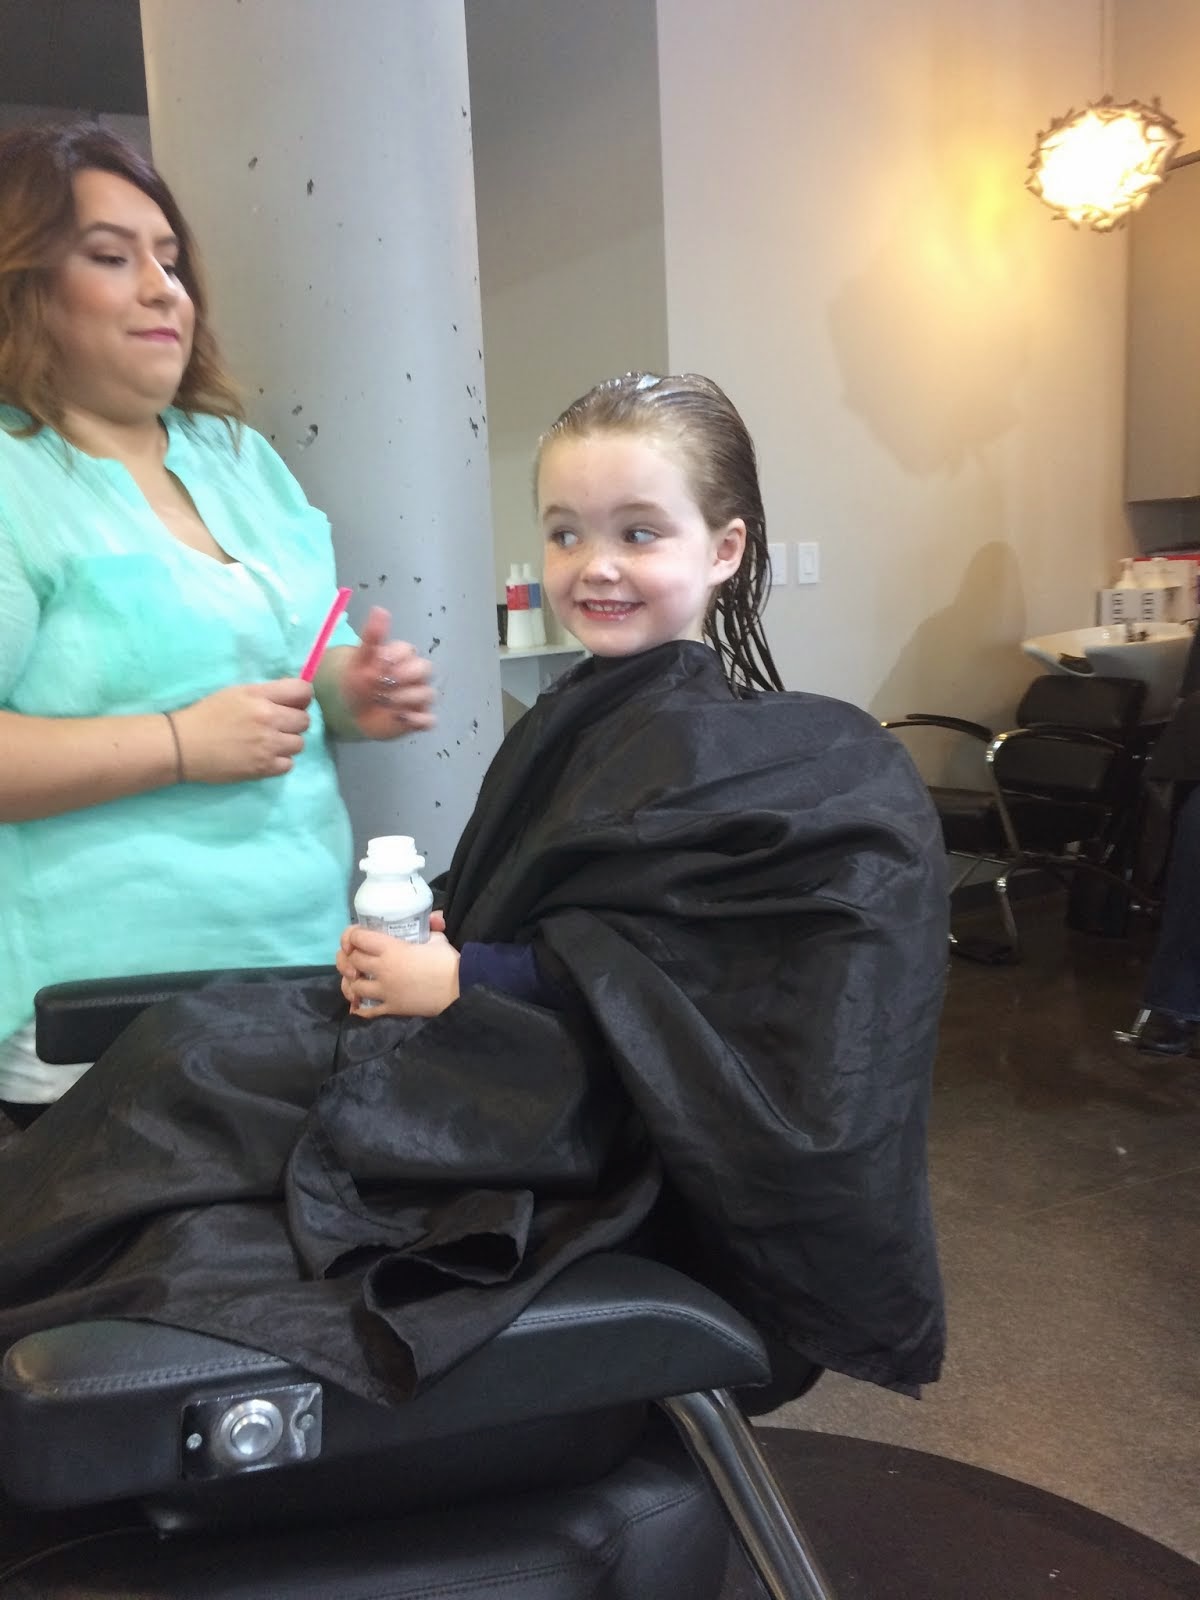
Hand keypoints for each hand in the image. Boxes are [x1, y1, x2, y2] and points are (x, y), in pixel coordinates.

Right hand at [171, 679, 311, 782]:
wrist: (182, 746)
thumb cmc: (206, 715)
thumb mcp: (236, 693)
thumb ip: (266, 694)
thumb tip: (295, 699)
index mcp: (260, 697)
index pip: (303, 691)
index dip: (302, 698)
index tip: (294, 704)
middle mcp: (269, 720)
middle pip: (305, 721)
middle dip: (294, 722)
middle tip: (277, 726)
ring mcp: (268, 746)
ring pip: (299, 744)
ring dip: (287, 744)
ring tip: (268, 743)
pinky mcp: (263, 768)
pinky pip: (289, 765)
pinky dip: (279, 762)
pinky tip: (264, 757)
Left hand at [336, 925, 459, 1016]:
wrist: (460, 989)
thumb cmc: (447, 961)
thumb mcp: (437, 938)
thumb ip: (429, 926)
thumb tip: (434, 917)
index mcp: (390, 948)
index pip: (357, 938)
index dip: (351, 935)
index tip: (356, 937)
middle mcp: (382, 969)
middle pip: (352, 960)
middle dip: (351, 956)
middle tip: (356, 955)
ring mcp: (384, 991)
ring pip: (353, 986)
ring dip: (352, 980)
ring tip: (357, 978)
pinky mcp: (391, 1008)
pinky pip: (366, 1010)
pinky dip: (358, 1007)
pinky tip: (359, 1003)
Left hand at [338, 607, 435, 739]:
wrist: (350, 711)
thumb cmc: (357, 681)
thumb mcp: (360, 659)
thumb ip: (372, 636)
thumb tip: (380, 609)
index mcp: (402, 657)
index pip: (408, 650)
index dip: (394, 657)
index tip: (378, 664)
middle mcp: (415, 675)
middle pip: (426, 669)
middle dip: (404, 676)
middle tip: (384, 683)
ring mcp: (418, 697)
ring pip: (428, 694)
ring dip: (405, 698)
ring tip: (385, 703)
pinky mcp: (418, 718)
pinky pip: (429, 719)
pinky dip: (418, 719)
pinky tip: (401, 718)